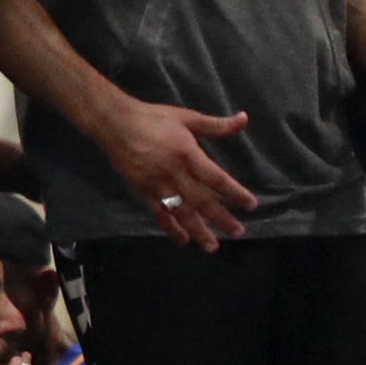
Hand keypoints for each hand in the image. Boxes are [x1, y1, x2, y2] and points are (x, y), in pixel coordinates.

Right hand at [101, 95, 256, 248]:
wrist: (114, 124)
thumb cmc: (153, 118)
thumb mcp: (187, 117)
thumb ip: (216, 124)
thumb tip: (244, 119)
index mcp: (187, 154)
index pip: (215, 178)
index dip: (234, 192)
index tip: (251, 205)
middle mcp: (174, 173)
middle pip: (201, 201)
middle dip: (220, 219)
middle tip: (238, 233)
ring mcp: (157, 184)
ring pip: (180, 212)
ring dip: (198, 230)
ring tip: (212, 246)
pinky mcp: (142, 191)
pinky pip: (159, 213)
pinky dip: (171, 227)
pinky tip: (183, 240)